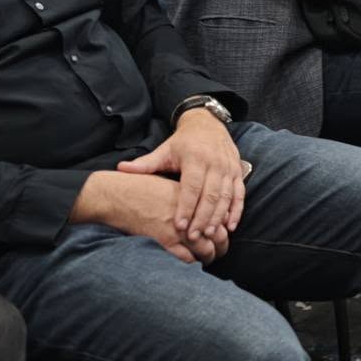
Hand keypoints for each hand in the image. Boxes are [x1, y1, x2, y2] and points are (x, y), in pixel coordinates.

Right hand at [70, 171, 226, 264]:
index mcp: (193, 197)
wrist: (117, 195)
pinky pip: (186, 258)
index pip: (219, 215)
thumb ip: (184, 197)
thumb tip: (198, 208)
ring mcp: (178, 229)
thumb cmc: (139, 187)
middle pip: (218, 235)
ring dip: (209, 257)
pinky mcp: (165, 241)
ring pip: (206, 250)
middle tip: (220, 250)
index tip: (222, 232)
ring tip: (208, 259)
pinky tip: (191, 263)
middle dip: (222, 245)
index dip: (223, 227)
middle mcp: (190, 213)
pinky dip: (191, 263)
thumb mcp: (167, 185)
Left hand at [116, 108, 244, 243]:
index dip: (186, 207)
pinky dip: (236, 211)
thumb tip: (121, 168)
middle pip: (211, 195)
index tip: (179, 226)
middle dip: (202, 218)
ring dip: (219, 217)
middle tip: (193, 237)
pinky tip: (230, 226)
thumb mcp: (165, 150)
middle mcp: (215, 163)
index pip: (191, 187)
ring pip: (226, 196)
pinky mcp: (237, 172)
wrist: (208, 123)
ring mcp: (229, 168)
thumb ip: (145, 163)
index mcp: (195, 158)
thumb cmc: (183, 142)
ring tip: (209, 234)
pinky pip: (240, 194)